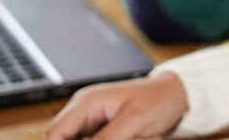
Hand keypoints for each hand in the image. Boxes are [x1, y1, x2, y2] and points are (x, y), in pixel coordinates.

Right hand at [44, 72, 187, 139]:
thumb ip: (107, 139)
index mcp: (87, 102)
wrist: (173, 93)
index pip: (55, 133)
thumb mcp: (134, 121)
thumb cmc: (158, 99)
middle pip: (58, 138)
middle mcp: (83, 108)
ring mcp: (89, 117)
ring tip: (119, 138)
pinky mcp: (97, 126)